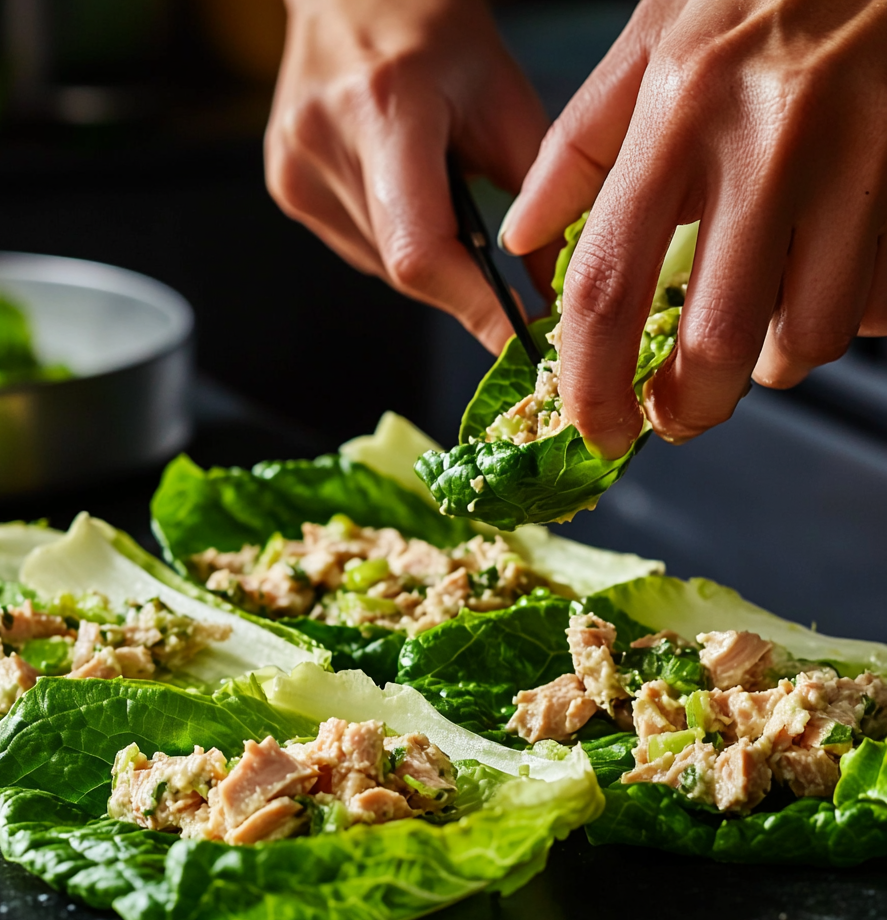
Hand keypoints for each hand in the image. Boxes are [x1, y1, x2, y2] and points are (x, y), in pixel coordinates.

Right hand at [265, 0, 553, 352]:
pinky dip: (397, 241)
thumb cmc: (437, 34)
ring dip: (429, 261)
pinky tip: (406, 194)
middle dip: (461, 283)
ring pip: (383, 266)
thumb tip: (555, 295)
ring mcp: (294, 170)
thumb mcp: (504, 100)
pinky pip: (358, 247)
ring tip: (443, 199)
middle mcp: (322, 143)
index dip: (475, 308)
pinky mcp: (284, 186)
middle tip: (500, 276)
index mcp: (383, 107)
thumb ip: (537, 200)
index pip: (422, 251)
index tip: (519, 343)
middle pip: (403, 266)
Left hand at [500, 0, 886, 455]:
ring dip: (767, 368)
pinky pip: (871, 295)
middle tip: (674, 414)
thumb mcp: (651, 40)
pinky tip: (808, 294)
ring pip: (809, 333)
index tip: (596, 426)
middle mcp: (765, 146)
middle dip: (689, 407)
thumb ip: (577, 148)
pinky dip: (832, 321)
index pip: (608, 289)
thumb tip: (522, 237)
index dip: (593, 383)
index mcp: (675, 117)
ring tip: (746, 348)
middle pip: (715, 341)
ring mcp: (854, 161)